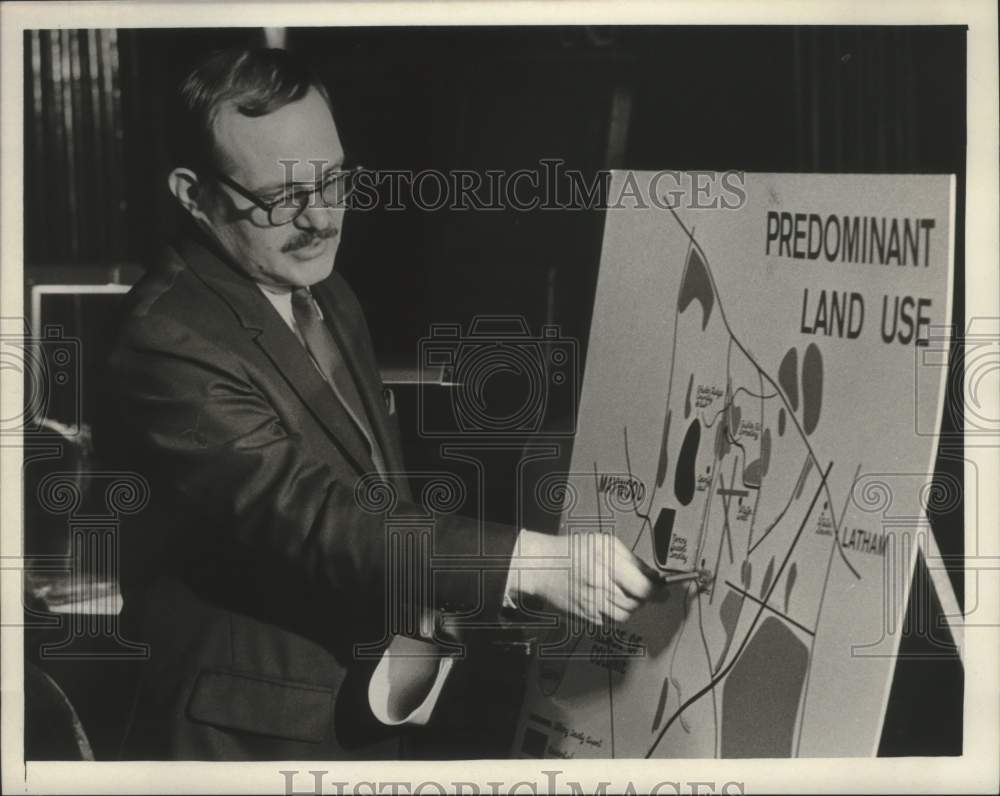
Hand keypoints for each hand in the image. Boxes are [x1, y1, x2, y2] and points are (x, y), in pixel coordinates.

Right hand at [507, 529, 657, 625]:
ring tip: (621, 593)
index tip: (664, 593)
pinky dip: (612, 613)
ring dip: (629, 607)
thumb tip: (654, 576)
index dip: (657, 592)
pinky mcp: (584, 616)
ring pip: (624, 615)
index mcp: (607, 565)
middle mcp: (600, 587)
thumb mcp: (604, 543)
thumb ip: (632, 559)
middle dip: (642, 597)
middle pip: (636, 603)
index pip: (643, 588)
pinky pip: (609, 621)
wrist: (541, 566)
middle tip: (638, 588)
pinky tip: (604, 599)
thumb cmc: (573, 550)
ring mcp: (591, 605)